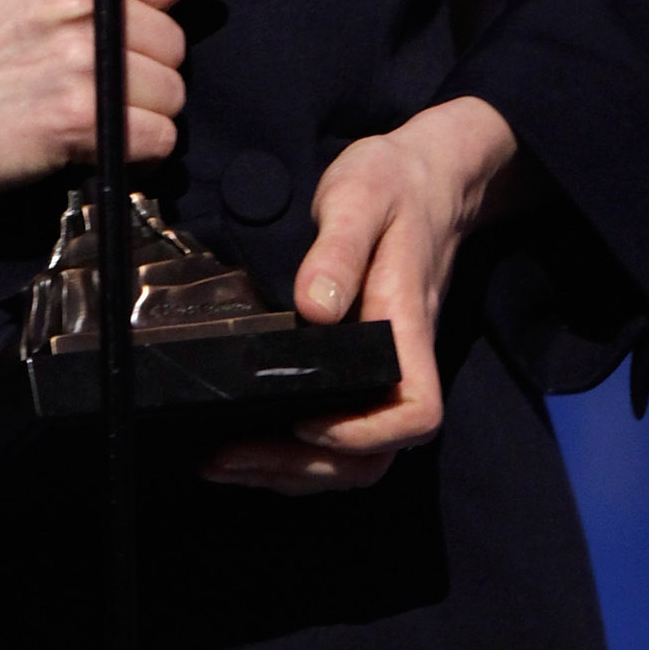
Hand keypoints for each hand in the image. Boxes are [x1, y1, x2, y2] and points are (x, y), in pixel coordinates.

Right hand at [0, 0, 224, 206]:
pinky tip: (88, 137)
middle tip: (84, 78)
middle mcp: (76, 0)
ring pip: (173, 92)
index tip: (117, 32)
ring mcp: (78, 59)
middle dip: (144, 69)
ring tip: (83, 108)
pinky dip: (134, 150)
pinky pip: (159, 138)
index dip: (152, 14)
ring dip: (140, 113)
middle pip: (176, 41)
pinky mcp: (79, 116)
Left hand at [201, 95, 517, 497]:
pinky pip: (340, 434)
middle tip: (225, 458)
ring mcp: (382, 373)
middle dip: (301, 469)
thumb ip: (338, 250)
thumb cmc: (393, 184)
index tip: (305, 418)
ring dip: (292, 472)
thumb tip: (315, 309)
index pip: (415, 414)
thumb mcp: (360, 197)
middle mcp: (401, 364)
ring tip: (222, 463)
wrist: (425, 177)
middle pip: (373, 457)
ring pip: (354, 459)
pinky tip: (247, 445)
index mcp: (408, 330)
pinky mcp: (361, 369)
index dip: (364, 434)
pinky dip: (295, 455)